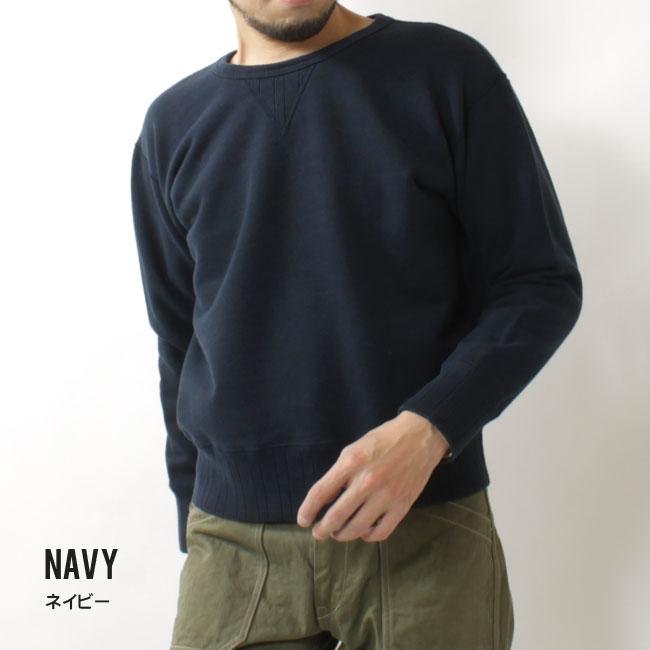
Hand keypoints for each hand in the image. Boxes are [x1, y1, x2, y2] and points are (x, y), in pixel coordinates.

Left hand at [295, 410, 450, 542]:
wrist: (420, 437)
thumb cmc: (382, 440)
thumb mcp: (354, 449)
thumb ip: (339, 473)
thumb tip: (325, 499)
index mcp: (350, 463)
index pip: (320, 493)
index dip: (307, 510)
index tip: (303, 520)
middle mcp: (366, 481)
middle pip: (336, 516)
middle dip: (323, 529)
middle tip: (319, 533)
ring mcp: (385, 496)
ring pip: (356, 528)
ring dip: (342, 535)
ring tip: (338, 533)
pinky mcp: (402, 506)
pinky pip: (380, 532)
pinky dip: (368, 536)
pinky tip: (363, 532)